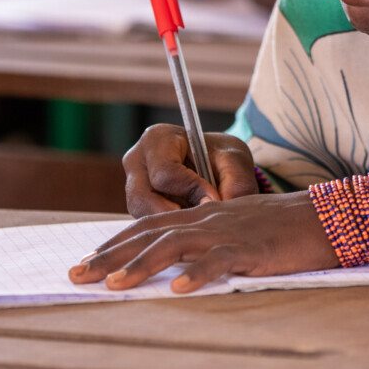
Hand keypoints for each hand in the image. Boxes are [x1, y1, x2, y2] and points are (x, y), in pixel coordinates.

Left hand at [68, 191, 335, 293]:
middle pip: (150, 234)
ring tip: (113, 285)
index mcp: (205, 215)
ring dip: (141, 265)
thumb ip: (209, 242)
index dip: (116, 241)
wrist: (328, 215)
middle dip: (109, 255)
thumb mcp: (239, 230)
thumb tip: (180, 268)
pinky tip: (179, 290)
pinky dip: (198, 275)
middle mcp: (209, 219)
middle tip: (75, 275)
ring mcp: (229, 232)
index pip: (150, 225)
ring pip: (175, 245)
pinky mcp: (253, 248)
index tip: (88, 260)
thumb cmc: (286, 228)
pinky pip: (220, 261)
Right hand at [122, 124, 258, 217]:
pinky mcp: (137, 207)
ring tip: (199, 222)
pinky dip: (170, 229)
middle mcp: (136, 161)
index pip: (165, 174)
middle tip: (205, 219)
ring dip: (173, 224)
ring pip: (143, 217)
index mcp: (157, 139)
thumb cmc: (222, 157)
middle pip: (144, 200)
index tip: (215, 200)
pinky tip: (190, 226)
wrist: (216, 165)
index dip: (192, 191)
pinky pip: (147, 226)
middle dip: (177, 214)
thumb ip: (236, 182)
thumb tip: (223, 206)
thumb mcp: (236, 162)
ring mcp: (132, 185)